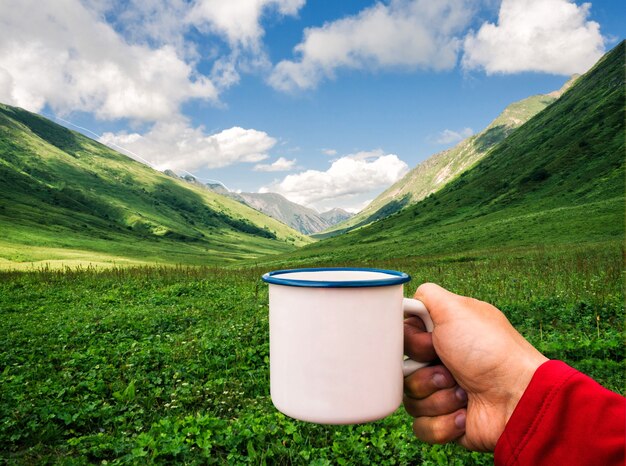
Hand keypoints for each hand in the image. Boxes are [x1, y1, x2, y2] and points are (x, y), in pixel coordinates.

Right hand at [403, 283, 547, 451]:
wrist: (518, 398)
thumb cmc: (489, 350)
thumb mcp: (456, 308)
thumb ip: (426, 295)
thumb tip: (408, 303)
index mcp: (442, 336)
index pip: (403, 340)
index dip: (412, 345)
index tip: (431, 343)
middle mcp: (441, 363)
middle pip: (402, 371)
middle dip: (424, 374)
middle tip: (448, 371)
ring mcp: (443, 394)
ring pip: (410, 401)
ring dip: (438, 398)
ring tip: (464, 393)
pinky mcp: (446, 422)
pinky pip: (422, 427)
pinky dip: (443, 422)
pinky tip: (464, 414)